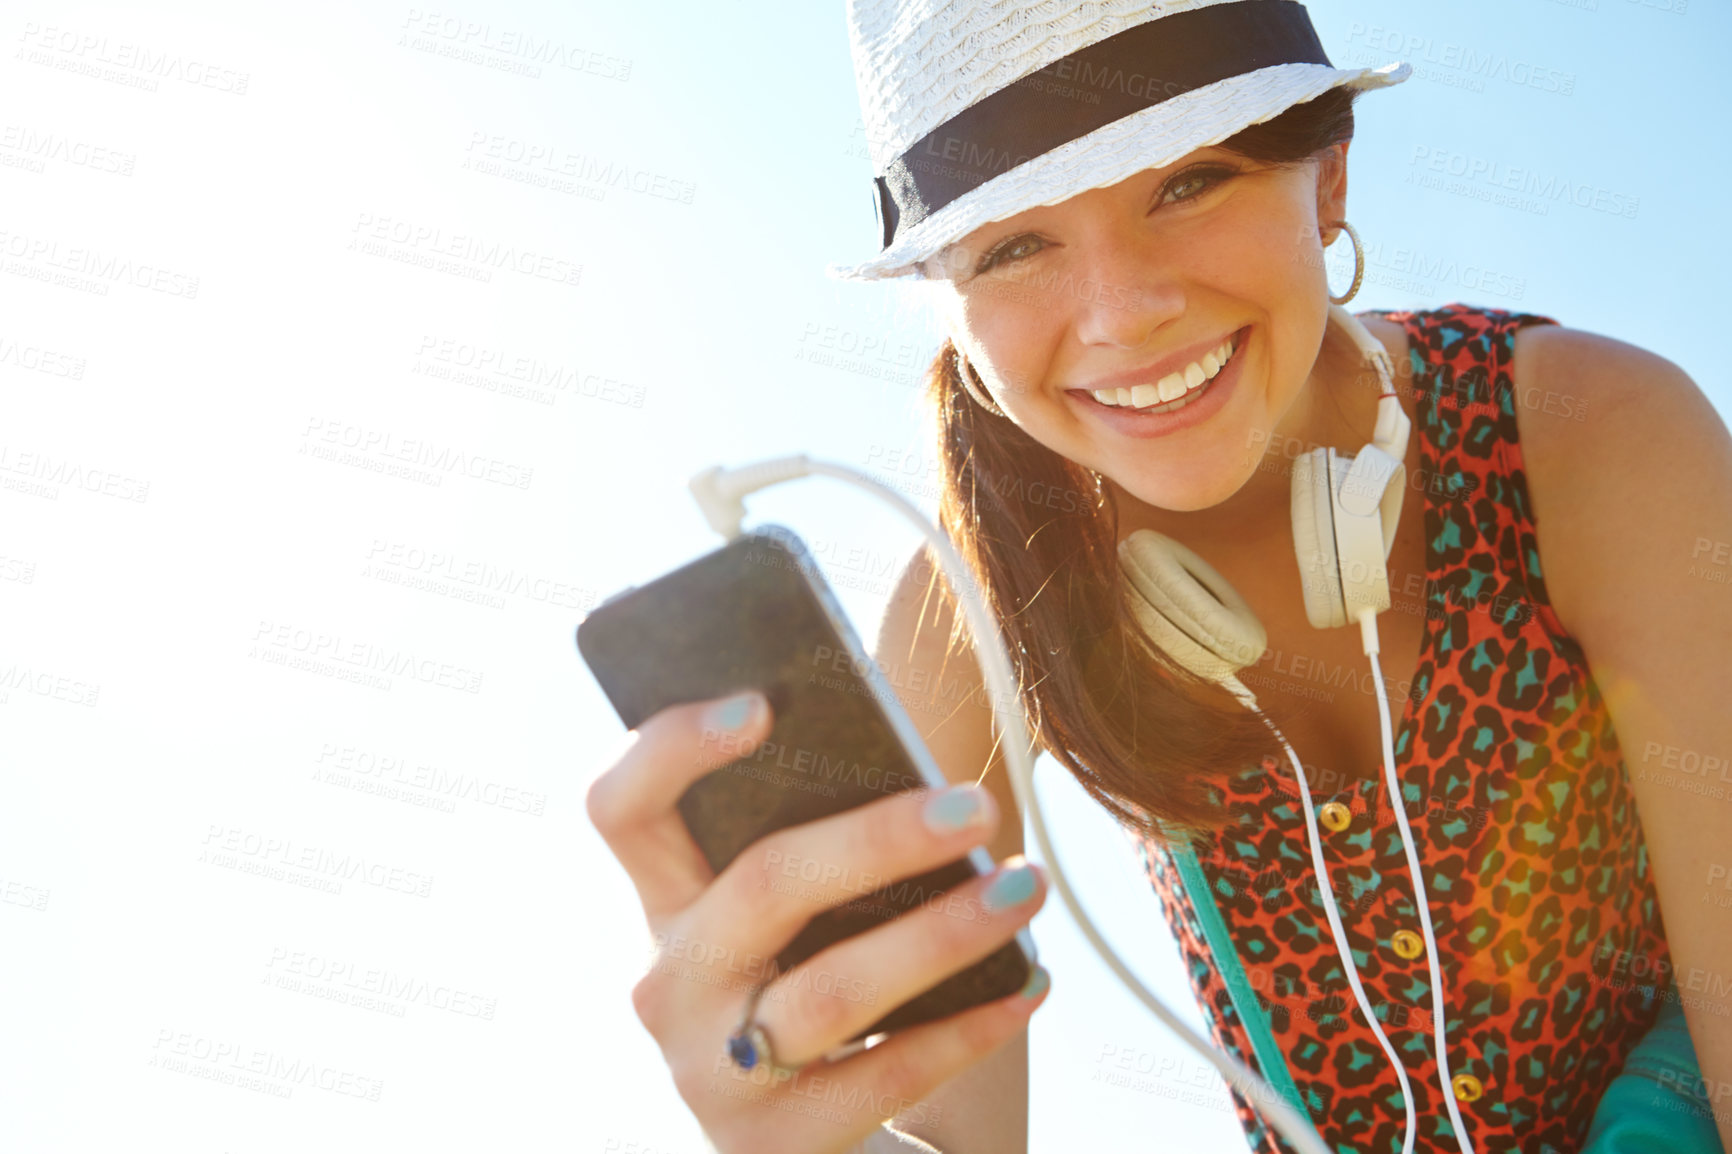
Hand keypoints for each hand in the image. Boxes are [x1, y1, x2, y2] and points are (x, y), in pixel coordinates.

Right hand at [586, 690, 1049, 1153]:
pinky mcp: (769, 1144)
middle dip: (876, 840)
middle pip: (758, 888)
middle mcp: (672, 981)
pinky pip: (881, 1079)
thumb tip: (923, 772)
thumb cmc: (810, 972)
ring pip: (828, 991)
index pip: (621, 807)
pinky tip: (1028, 982)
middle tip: (976, 805)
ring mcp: (710, 1070)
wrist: (802, 1129)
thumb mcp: (789, 909)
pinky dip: (966, 1027)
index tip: (763, 703)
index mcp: (666, 897)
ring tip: (1024, 888)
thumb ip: (815, 835)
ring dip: (939, 934)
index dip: (674, 748)